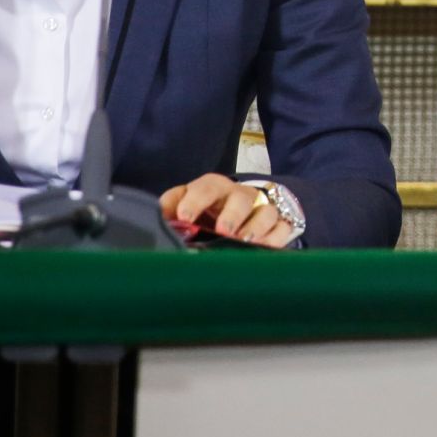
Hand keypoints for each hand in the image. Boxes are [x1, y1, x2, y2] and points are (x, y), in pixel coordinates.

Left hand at [159, 173, 296, 247]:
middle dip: (232, 214)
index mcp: (214, 187)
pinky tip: (265, 248)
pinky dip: (276, 238)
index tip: (184, 217)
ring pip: (266, 211)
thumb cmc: (208, 209)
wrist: (237, 208)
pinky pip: (283, 228)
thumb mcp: (185, 202)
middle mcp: (240, 195)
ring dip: (256, 226)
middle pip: (241, 197)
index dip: (195, 201)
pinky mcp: (278, 224)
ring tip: (245, 242)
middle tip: (223, 230)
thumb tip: (154, 219)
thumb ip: (170, 208)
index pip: (205, 188)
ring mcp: (261, 209)